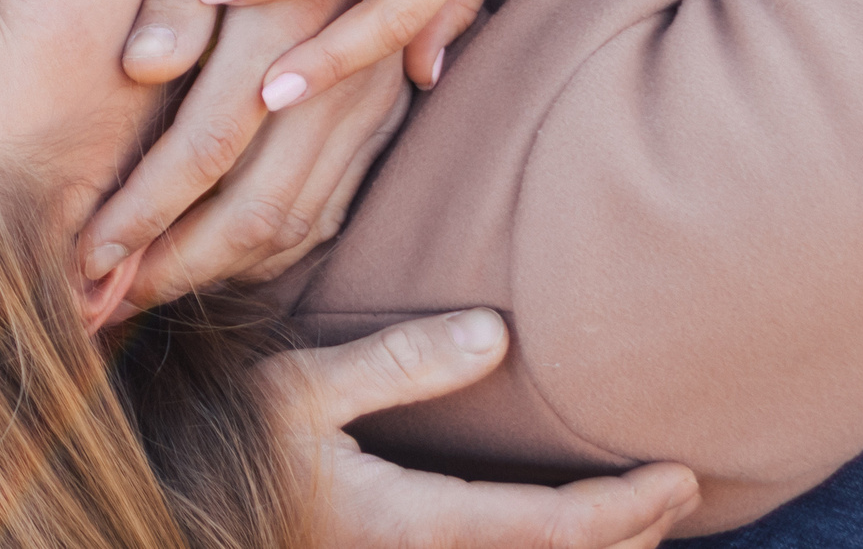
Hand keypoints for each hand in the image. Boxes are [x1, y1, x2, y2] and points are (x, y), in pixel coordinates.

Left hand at [89, 0, 410, 305]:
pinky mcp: (385, 112)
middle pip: (254, 213)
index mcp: (278, 30)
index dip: (142, 214)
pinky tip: (216, 257)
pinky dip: (273, 249)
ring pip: (297, 224)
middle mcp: (331, 79)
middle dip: (172, 269)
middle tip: (102, 300)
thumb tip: (141, 66)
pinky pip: (331, 206)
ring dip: (218, 270)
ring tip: (143, 288)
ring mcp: (368, 102)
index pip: (203, 151)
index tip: (83, 257)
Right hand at [263, 310, 699, 548]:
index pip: (554, 529)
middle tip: (681, 489)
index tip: (681, 475)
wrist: (181, 513)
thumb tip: (495, 334)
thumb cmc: (233, 446)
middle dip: (632, 535)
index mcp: (415, 524)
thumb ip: (398, 362)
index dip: (628, 508)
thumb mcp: (300, 389)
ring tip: (641, 515)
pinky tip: (557, 532)